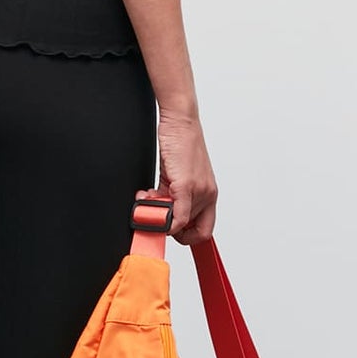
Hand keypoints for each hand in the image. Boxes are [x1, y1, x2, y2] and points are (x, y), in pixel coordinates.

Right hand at [138, 110, 217, 244]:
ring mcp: (198, 190)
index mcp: (208, 193)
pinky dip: (162, 218)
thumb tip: (160, 215)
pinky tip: (148, 200)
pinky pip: (177, 216)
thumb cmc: (180, 143)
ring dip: (160, 217)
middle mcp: (207, 194)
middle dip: (168, 228)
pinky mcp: (185, 184)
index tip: (170, 231)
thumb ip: (173, 197)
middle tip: (156, 216)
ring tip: (148, 199)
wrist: (181, 121)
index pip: (204, 230)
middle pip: (190, 231)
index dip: (186, 236)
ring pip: (180, 224)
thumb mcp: (180, 175)